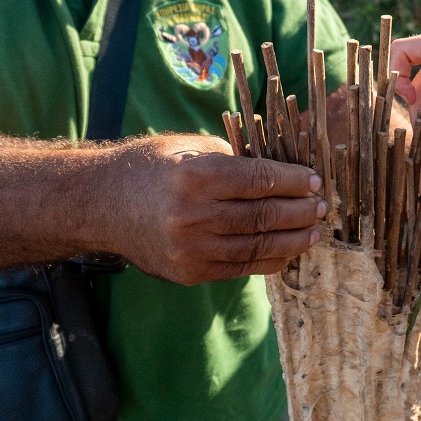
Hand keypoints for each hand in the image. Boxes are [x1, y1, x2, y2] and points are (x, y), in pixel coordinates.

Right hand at [108, 135, 325, 284]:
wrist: (98, 204)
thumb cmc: (149, 167)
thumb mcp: (189, 147)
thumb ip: (235, 158)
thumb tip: (283, 168)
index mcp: (197, 176)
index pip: (261, 181)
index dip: (294, 182)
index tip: (314, 181)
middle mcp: (194, 215)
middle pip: (264, 216)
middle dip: (300, 212)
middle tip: (321, 207)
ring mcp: (191, 249)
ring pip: (257, 246)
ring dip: (292, 240)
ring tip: (312, 232)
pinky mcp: (188, 272)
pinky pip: (240, 268)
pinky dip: (269, 260)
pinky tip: (287, 251)